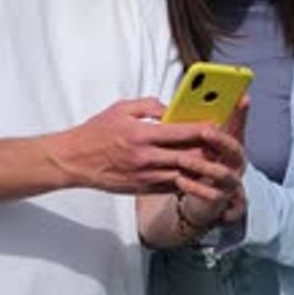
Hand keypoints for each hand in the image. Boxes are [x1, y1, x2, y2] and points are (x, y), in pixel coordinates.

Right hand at [59, 99, 241, 194]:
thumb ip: (149, 105)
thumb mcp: (121, 108)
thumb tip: (171, 108)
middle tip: (220, 145)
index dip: (203, 129)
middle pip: (188, 156)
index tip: (216, 125)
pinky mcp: (141, 189)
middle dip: (207, 151)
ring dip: (199, 168)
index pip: (182, 132)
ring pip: (183, 174)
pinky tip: (192, 173)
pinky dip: (184, 180)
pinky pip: (170, 186)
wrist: (74, 160)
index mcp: (142, 134)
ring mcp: (144, 176)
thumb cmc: (96, 132)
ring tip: (211, 159)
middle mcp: (146, 157)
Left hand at [173, 116, 246, 224]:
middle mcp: (235, 162)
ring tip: (182, 160)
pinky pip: (212, 196)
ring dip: (203, 166)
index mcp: (229, 143)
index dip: (241, 112)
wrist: (200, 197)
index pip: (237, 124)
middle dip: (220, 139)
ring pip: (223, 174)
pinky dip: (196, 188)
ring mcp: (230, 182)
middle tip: (205, 131)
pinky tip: (179, 180)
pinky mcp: (221, 201)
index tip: (242, 98)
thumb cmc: (198, 164)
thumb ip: (190, 125)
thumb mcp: (195, 141)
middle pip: (234, 148)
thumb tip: (177, 108)